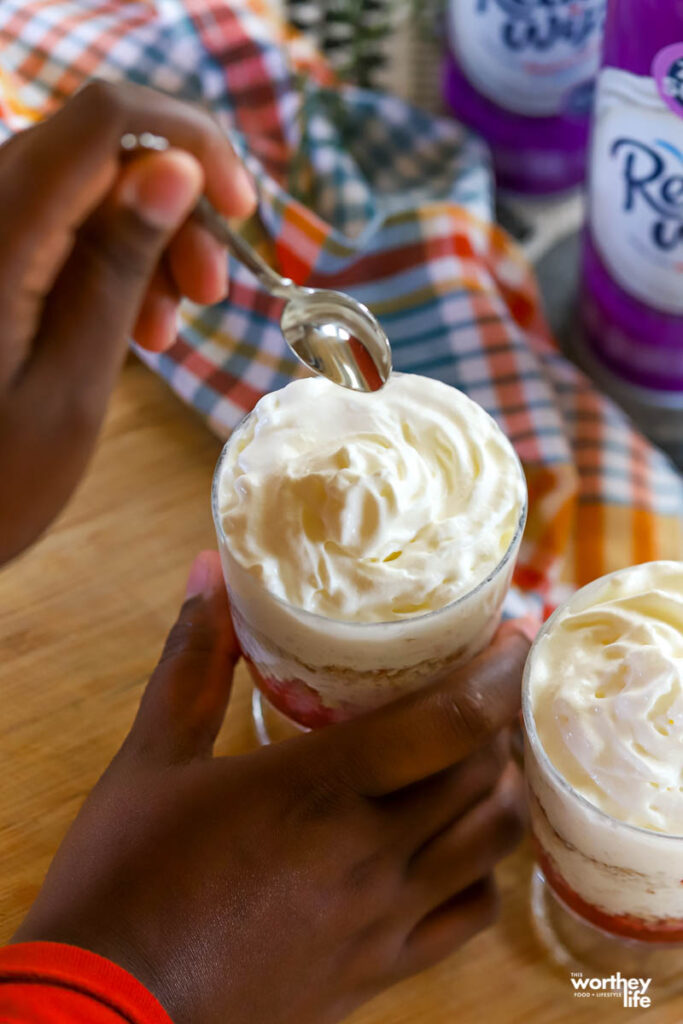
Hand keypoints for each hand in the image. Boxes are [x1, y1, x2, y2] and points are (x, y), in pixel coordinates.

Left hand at [0, 81, 255, 564]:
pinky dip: (108, 264)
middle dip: (174, 209)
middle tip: (213, 293)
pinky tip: (134, 324)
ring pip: (84, 188)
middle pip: (98, 150)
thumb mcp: (72, 384)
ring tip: (170, 327)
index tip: (242, 210)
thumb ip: (117, 268)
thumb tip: (177, 168)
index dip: (189, 141)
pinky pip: (57, 227)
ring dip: (147, 243)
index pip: (104, 121)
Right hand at [14, 551, 529, 1023]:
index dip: (497, 672)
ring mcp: (379, 919)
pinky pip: (468, 917)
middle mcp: (366, 854)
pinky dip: (484, 869)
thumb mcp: (150, 759)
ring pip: (492, 844)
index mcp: (314, 788)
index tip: (516, 635)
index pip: (447, 722)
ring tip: (482, 753)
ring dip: (500, 788)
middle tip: (493, 685)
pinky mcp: (377, 970)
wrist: (107, 1011)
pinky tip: (457, 845)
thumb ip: (192, 663)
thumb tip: (208, 573)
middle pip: (483, 774)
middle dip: (501, 719)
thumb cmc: (121, 878)